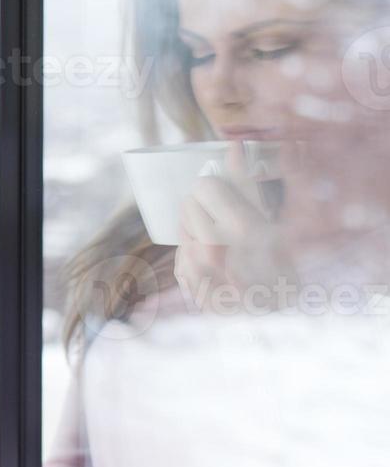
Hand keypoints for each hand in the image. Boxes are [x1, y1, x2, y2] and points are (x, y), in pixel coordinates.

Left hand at [175, 141, 283, 309]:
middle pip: (190, 204)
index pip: (205, 186)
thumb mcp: (279, 224)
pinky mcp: (187, 285)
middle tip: (229, 217)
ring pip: (183, 226)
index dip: (217, 186)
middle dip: (207, 204)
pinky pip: (180, 251)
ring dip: (199, 226)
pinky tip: (217, 261)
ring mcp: (196, 270)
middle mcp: (214, 252)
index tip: (227, 191)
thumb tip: (233, 144)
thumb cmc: (287, 269)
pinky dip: (194, 250)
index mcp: (243, 232)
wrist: (280, 323)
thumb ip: (251, 185)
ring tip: (226, 241)